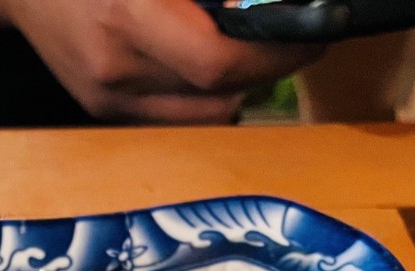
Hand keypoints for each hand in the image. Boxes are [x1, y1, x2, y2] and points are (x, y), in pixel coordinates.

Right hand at [4, 0, 319, 122]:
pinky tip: (203, 61)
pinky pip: (175, 116)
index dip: (273, 56)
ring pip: (204, 115)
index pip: (216, 64)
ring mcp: (107, 99)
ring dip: (236, 87)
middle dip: (265, 71)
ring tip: (246, 48)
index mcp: (126, 17)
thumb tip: (256, 9)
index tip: (310, 37)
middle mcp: (115, 70)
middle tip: (290, 40)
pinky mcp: (104, 111)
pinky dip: (202, 94)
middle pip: (218, 97)